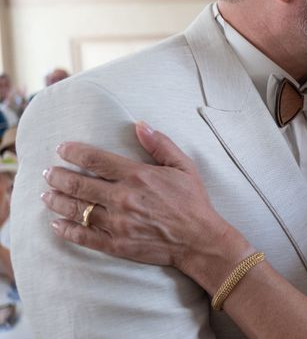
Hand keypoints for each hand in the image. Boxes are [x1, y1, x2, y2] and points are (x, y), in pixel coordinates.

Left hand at [41, 122, 243, 281]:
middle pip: (79, 184)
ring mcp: (117, 223)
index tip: (62, 149)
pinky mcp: (116, 244)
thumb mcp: (183, 166)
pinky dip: (66, 230)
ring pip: (76, 209)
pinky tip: (56, 224)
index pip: (96, 160)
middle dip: (58, 176)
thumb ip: (160, 144)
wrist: (199, 239)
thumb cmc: (193, 201)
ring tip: (46, 194)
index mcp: (137, 176)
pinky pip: (83, 236)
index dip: (74, 152)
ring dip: (57, 200)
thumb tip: (140, 125)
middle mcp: (123, 198)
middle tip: (48, 172)